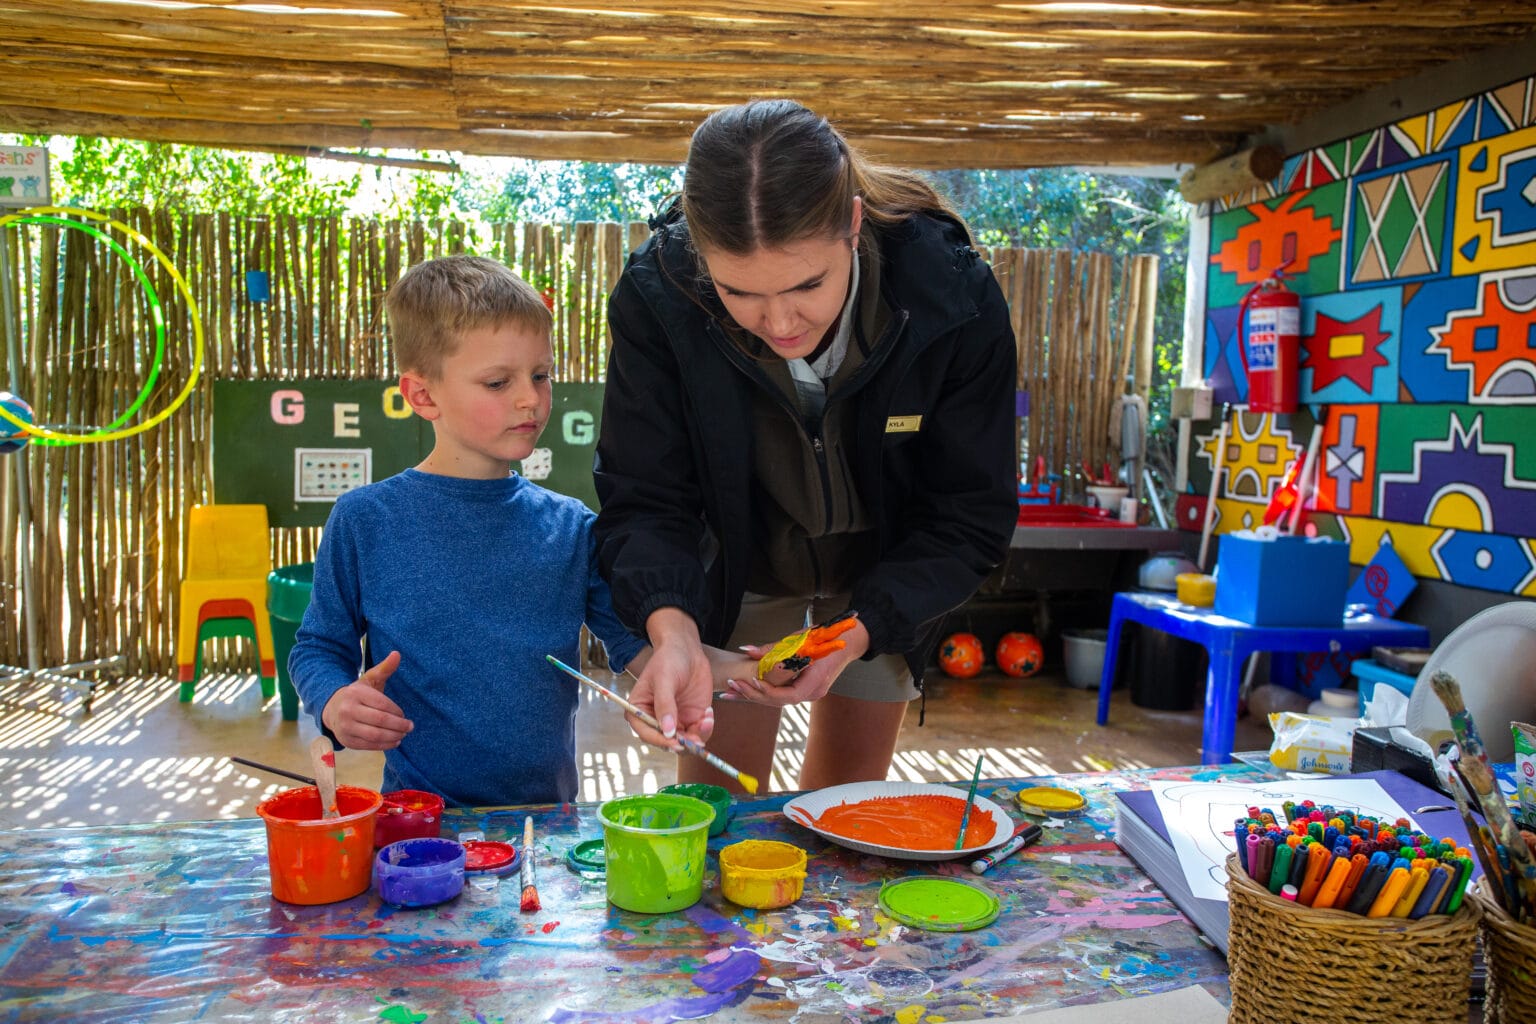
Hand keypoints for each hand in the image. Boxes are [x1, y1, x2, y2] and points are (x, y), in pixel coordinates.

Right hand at [320, 650, 413, 749]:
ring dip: (394, 736)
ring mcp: (345, 727)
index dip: (396, 711)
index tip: (404, 714)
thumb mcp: (369, 679)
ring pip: (375, 735)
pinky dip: (385, 746)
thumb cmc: (357, 694)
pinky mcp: (347, 740)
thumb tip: (397, 653)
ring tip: (403, 734)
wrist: (332, 708)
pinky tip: (395, 742)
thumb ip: (384, 668)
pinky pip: (369, 746)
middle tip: (410, 726)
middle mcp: (348, 710)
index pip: (382, 704)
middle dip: (399, 725)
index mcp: (355, 693)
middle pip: (380, 721)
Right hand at [627, 609, 715, 749]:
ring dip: (697, 737)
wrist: (687, 650)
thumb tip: (667, 730)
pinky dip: (706, 728)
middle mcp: (656, 720)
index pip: (647, 733)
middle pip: (667, 742)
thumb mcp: (664, 679)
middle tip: (696, 740)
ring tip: (706, 720)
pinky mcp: (691, 719)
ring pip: (685, 741)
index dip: (660, 740)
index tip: (675, 741)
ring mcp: (675, 721)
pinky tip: (709, 713)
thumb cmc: (668, 660)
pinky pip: (699, 732)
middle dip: (682, 743)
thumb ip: (665, 705)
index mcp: (640, 711)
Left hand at [724, 619, 870, 706]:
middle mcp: (813, 692)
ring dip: (755, 695)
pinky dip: (764, 691)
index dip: (768, 691)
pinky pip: (781, 694)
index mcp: (817, 681)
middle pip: (780, 702)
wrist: (848, 641)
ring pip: (778, 700)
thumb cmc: (827, 637)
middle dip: (753, 695)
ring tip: (730, 692)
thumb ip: (773, 648)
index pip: (789, 696)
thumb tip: (748, 650)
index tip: (751, 681)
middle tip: (730, 688)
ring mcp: (810, 693)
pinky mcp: (804, 689)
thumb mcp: (800, 639)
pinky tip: (746, 689)